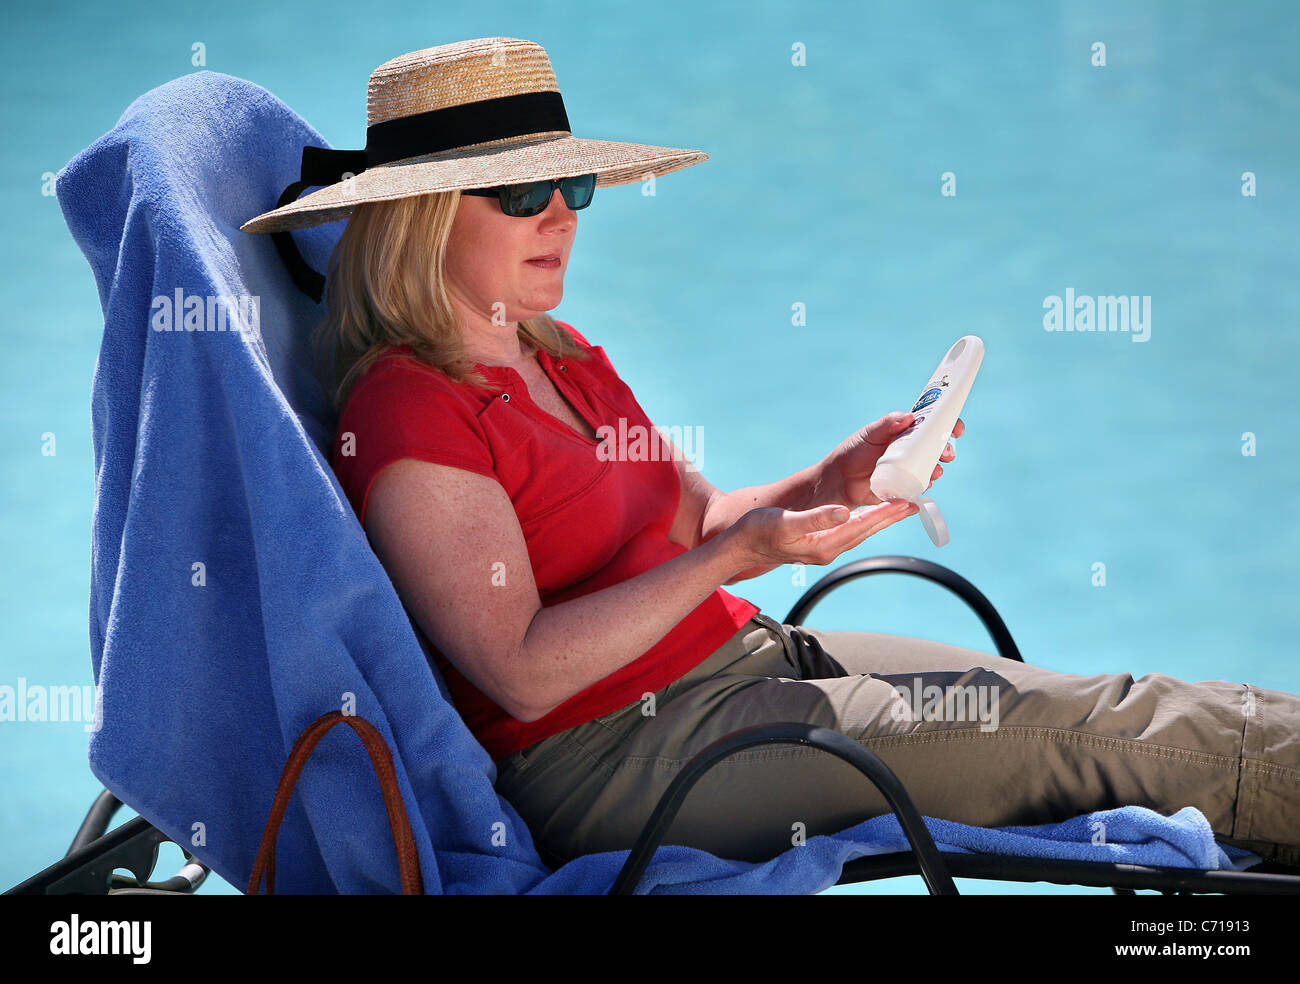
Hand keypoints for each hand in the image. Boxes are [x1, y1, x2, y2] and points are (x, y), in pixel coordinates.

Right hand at [723, 500, 919, 576]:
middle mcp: (828, 550)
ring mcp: (824, 549)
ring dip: (881, 519)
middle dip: (891, 516)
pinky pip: (850, 532)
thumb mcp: (785, 522)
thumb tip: (843, 512)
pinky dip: (866, 521)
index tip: (906, 501)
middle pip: (867, 530)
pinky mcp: (819, 545)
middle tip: (916, 500)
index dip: (885, 513)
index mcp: (823, 545)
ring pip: (861, 532)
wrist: (741, 547)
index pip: (862, 526)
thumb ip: (816, 518)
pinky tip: (871, 514)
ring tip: (901, 505)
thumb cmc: (758, 531)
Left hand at [822, 412, 964, 506]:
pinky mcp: (904, 488)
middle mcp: (912, 451)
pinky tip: (923, 485)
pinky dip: (924, 486)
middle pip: (937, 449)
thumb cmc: (853, 451)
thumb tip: (910, 416)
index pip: (933, 426)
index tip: (956, 428)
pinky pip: (920, 487)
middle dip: (946, 450)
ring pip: (932, 469)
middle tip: (946, 454)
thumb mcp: (870, 433)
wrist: (839, 480)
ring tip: (934, 471)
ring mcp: (910, 470)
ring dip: (937, 470)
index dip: (948, 425)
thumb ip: (888, 423)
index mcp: (906, 433)